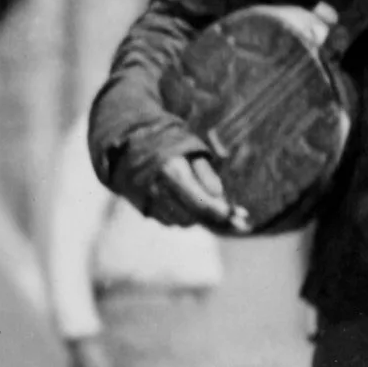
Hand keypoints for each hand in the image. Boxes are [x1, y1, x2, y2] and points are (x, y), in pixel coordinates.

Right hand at [134, 150, 249, 235]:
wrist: (127, 146)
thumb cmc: (166, 144)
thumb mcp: (189, 149)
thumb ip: (205, 172)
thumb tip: (219, 193)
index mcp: (171, 171)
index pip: (201, 202)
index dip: (222, 212)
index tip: (240, 215)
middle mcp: (157, 190)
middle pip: (193, 217)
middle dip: (212, 217)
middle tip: (234, 218)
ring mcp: (148, 202)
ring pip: (182, 222)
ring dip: (197, 217)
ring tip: (205, 203)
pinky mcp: (144, 209)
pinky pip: (169, 221)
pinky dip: (182, 216)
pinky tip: (186, 204)